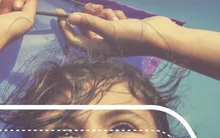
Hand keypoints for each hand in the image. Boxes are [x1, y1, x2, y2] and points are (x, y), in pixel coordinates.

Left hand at [57, 3, 177, 56]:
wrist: (160, 36)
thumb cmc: (135, 37)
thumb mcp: (110, 29)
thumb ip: (90, 23)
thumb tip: (71, 18)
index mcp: (96, 49)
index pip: (73, 39)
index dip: (64, 27)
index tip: (59, 13)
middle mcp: (101, 44)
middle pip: (85, 27)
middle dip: (88, 15)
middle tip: (95, 6)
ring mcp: (111, 36)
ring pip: (98, 19)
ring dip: (104, 13)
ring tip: (115, 16)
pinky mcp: (120, 28)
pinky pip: (109, 17)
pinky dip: (114, 15)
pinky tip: (123, 18)